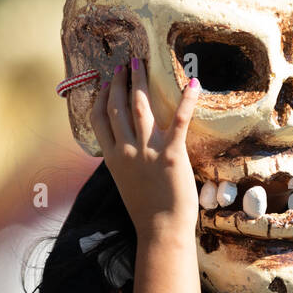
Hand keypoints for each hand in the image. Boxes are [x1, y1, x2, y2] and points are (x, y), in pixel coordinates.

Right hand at [90, 58, 202, 292]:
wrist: (160, 230)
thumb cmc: (146, 211)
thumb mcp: (126, 182)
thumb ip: (123, 162)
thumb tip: (126, 148)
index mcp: (113, 157)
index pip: (100, 119)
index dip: (102, 97)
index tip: (106, 82)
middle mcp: (126, 150)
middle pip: (118, 107)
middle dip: (120, 81)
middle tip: (124, 63)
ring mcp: (148, 151)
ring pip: (140, 107)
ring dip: (139, 81)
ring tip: (140, 63)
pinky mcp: (172, 154)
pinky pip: (179, 120)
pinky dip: (187, 100)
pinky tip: (193, 83)